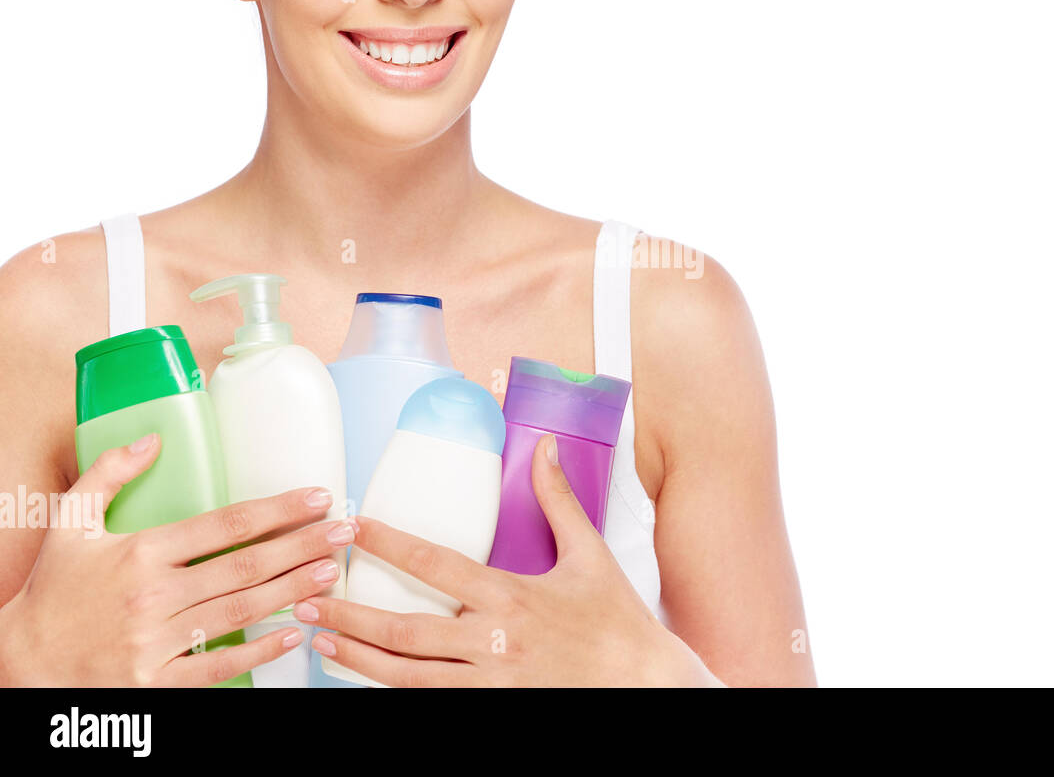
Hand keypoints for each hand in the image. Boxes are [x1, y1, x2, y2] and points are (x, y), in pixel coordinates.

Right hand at [0, 432, 355, 685]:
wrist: (21, 663)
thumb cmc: (52, 592)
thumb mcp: (70, 523)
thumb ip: (110, 474)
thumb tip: (153, 437)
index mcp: (141, 552)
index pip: (225, 524)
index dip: (277, 509)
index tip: (316, 497)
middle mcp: (154, 595)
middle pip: (246, 566)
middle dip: (303, 545)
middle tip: (345, 531)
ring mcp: (158, 642)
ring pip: (242, 610)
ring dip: (295, 589)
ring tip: (333, 571)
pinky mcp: (158, 682)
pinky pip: (221, 664)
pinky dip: (262, 648)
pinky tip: (295, 631)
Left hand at [298, 434, 722, 686]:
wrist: (647, 685)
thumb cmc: (619, 621)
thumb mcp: (590, 555)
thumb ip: (558, 500)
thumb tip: (546, 446)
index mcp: (512, 595)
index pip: (436, 566)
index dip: (389, 544)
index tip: (353, 527)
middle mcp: (494, 640)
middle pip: (404, 629)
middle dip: (349, 613)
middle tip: (305, 598)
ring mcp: (490, 683)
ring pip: (406, 676)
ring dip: (357, 657)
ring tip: (319, 640)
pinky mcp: (494, 709)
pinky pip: (430, 702)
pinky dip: (392, 690)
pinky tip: (364, 678)